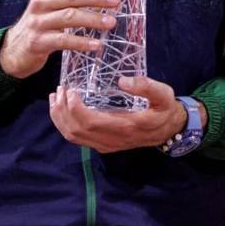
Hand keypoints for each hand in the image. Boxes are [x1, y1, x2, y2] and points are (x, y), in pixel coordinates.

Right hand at [0, 0, 118, 78]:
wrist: (13, 48)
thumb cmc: (41, 22)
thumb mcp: (51, 3)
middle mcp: (41, 1)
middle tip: (116, 1)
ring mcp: (38, 21)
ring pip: (70, 17)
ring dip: (93, 19)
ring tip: (111, 22)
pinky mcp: (38, 41)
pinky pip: (64, 40)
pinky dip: (82, 42)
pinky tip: (96, 44)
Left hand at [49, 77, 203, 152]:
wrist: (168, 130)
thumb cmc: (164, 110)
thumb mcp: (164, 95)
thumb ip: (147, 87)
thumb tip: (123, 81)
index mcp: (123, 127)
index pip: (89, 122)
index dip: (74, 108)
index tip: (70, 90)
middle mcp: (110, 140)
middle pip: (75, 131)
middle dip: (62, 111)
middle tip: (60, 90)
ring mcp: (105, 144)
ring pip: (72, 136)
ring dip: (59, 118)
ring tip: (55, 97)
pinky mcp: (102, 144)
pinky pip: (77, 138)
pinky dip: (64, 124)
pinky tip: (62, 109)